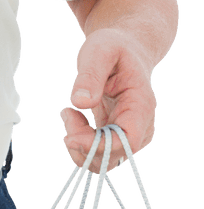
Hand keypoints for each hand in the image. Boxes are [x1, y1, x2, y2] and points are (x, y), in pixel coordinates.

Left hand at [59, 27, 156, 172]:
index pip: (128, 141)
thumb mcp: (100, 50)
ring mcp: (127, 133)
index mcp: (141, 105)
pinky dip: (78, 141)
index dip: (100, 146)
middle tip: (67, 113)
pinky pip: (96, 153)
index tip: (71, 135)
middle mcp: (139, 125)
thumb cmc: (113, 47)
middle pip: (113, 156)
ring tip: (69, 113)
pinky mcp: (114, 135)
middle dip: (83, 144)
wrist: (123, 49)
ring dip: (78, 145)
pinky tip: (73, 116)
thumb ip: (90, 75)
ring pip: (103, 161)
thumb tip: (80, 102)